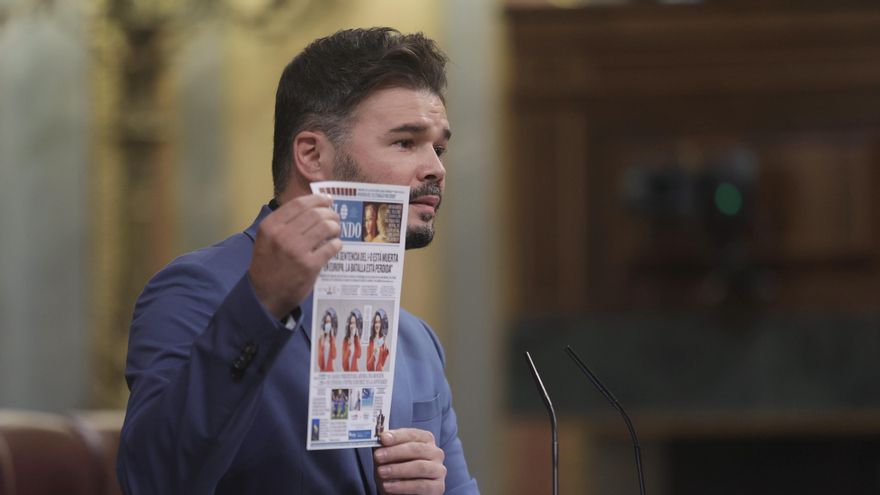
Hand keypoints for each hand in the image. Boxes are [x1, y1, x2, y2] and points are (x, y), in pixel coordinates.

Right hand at [249, 194, 341, 318]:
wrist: (263, 296)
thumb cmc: (267, 265)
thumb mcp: (267, 239)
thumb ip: (284, 223)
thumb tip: (313, 207)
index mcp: (271, 226)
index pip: (299, 204)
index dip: (317, 199)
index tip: (327, 199)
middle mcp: (282, 235)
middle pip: (315, 214)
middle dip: (330, 213)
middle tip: (335, 217)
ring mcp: (296, 250)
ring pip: (325, 227)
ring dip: (335, 227)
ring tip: (335, 230)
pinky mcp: (309, 265)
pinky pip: (331, 247)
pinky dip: (336, 244)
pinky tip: (335, 245)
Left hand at [374, 428, 445, 494]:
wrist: (400, 491)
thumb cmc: (395, 469)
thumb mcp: (388, 456)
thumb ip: (385, 446)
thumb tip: (378, 437)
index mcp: (426, 440)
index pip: (412, 434)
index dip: (397, 436)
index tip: (383, 438)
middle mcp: (435, 453)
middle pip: (417, 449)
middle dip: (395, 452)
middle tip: (378, 456)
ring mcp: (439, 470)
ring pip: (420, 467)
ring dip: (398, 469)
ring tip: (381, 472)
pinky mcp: (438, 487)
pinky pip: (421, 485)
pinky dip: (403, 486)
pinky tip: (388, 486)